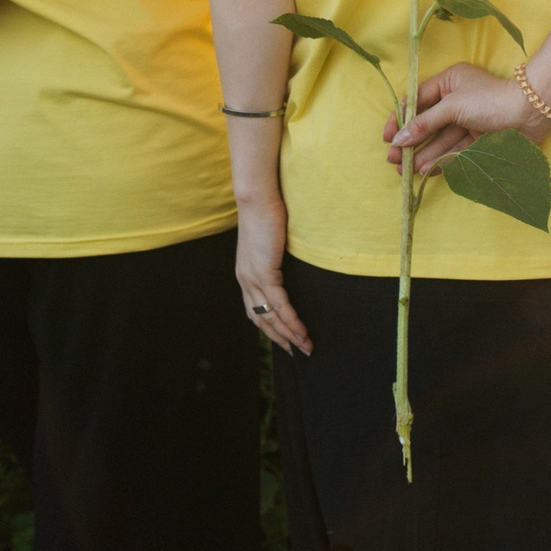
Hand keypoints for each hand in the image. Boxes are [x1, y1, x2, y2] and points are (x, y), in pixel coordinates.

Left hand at [234, 196, 310, 354]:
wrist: (257, 198)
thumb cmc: (266, 213)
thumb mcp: (269, 241)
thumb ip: (274, 256)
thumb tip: (288, 262)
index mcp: (245, 275)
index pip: (255, 311)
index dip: (270, 329)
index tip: (286, 341)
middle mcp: (245, 281)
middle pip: (261, 319)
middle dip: (280, 339)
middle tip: (298, 352)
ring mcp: (252, 279)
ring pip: (270, 316)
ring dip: (288, 335)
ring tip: (305, 347)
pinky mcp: (264, 273)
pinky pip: (279, 304)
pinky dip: (291, 320)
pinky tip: (302, 331)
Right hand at [386, 62, 548, 175]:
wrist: (530, 113)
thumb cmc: (490, 100)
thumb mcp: (452, 106)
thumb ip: (424, 123)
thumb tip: (397, 139)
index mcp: (449, 81)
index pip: (417, 99)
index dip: (400, 118)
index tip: (387, 137)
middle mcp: (457, 99)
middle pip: (427, 122)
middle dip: (409, 142)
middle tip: (393, 161)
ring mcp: (468, 119)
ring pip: (440, 139)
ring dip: (422, 154)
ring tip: (405, 172)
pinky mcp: (479, 138)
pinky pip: (455, 149)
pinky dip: (440, 159)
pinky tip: (425, 170)